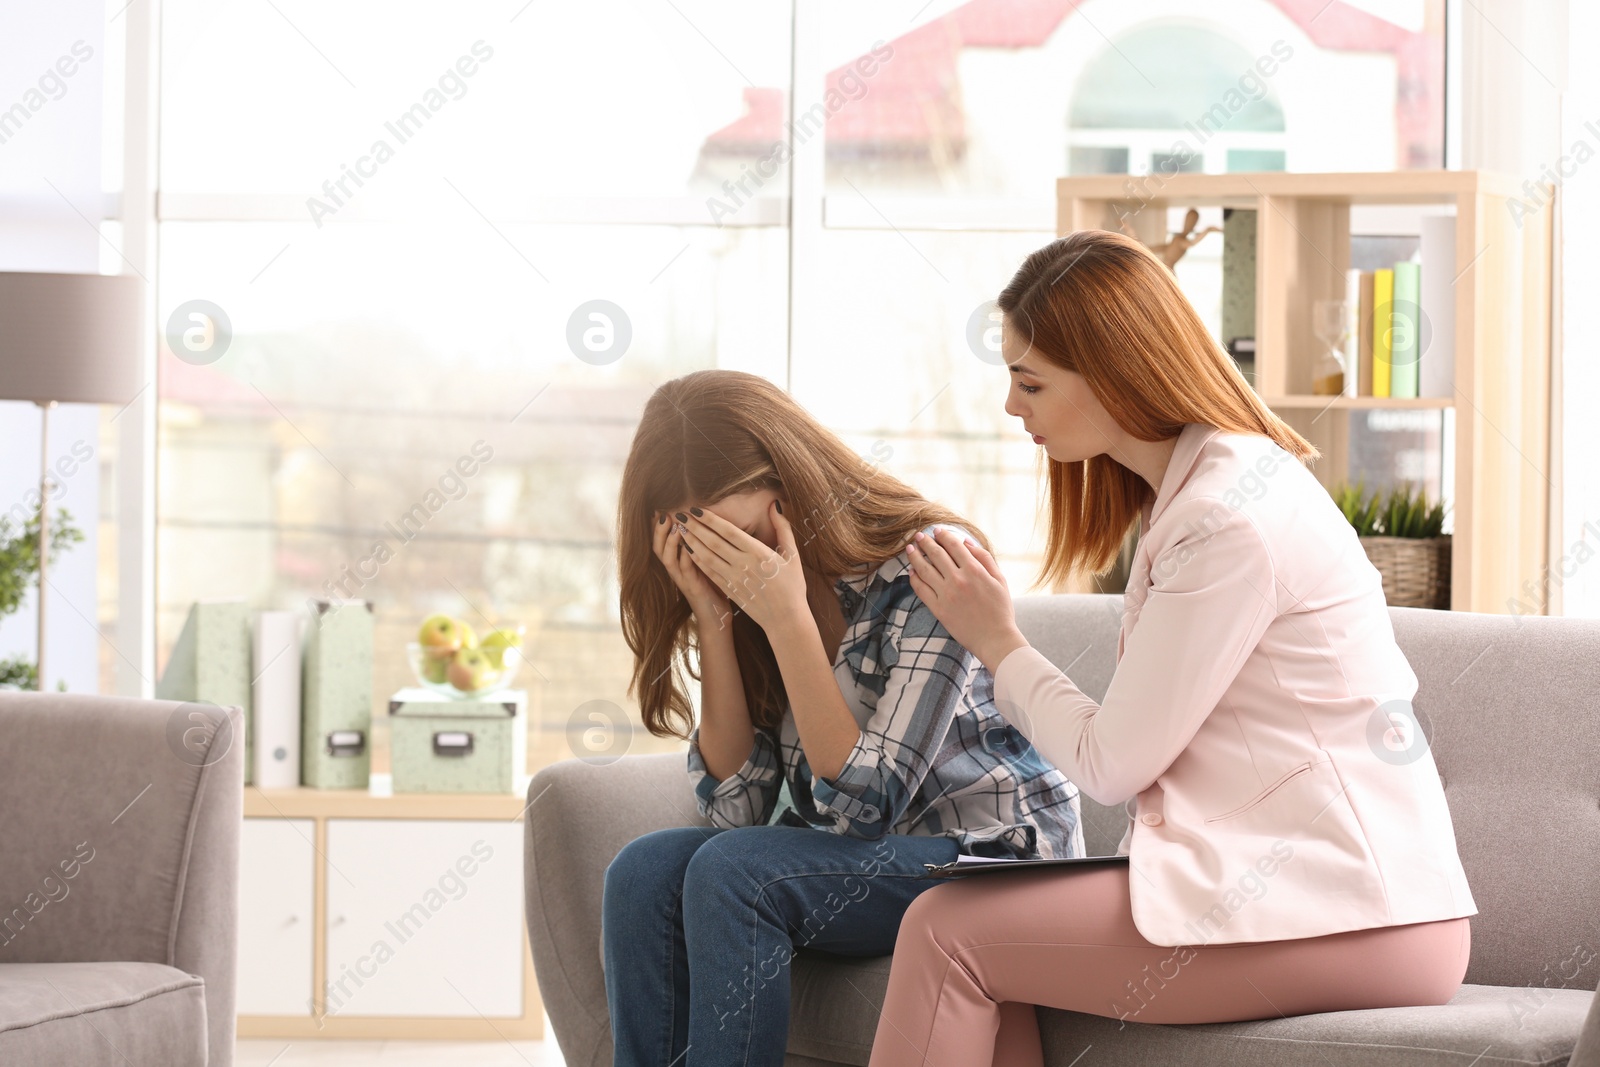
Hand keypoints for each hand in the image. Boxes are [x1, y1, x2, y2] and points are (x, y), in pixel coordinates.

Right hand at [652, 511, 731, 628]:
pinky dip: (686, 558)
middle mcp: (675, 571)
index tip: (658, 508)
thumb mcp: (704, 563)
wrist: (716, 617)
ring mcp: (682, 580)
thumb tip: (704, 523)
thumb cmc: (713, 587)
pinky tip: (689, 546)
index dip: (657, 527)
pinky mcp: (692, 588)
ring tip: (674, 526)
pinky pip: (686, 571)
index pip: (660, 542)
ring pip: (668, 559)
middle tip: (662, 513)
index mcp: (677, 563)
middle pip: (657, 549)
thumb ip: (699, 546)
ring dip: (670, 542)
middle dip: (658, 531)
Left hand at [679, 501, 809, 636]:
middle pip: (714, 542)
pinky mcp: (729, 590)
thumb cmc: (792, 586)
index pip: (729, 532)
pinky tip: (688, 550)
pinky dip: (697, 560)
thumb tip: (776, 504)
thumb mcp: (793, 555)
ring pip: (707, 557)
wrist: (786, 620)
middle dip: (695, 527)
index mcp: (759, 553)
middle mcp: (743, 565)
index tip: (697, 508)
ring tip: (680, 529)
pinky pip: (709, 572)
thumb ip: (783, 528)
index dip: (711, 519)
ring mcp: (734, 579)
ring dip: (692, 542)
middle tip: (680, 514)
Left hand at [905, 528, 1028, 671]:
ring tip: (909, 549)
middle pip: (936, 555)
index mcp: (974, 570)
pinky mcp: (938, 609)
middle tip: (918, 536)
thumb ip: (984, 558)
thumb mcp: (1000, 579)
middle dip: (925, 542)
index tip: (937, 530)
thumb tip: (966, 542)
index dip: (943, 536)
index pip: (954, 546)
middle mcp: (958, 580)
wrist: (995, 639)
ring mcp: (946, 595)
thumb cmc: (1000, 609)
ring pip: (925, 570)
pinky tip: (911, 572)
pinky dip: (914, 578)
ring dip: (915, 557)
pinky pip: (921, 590)